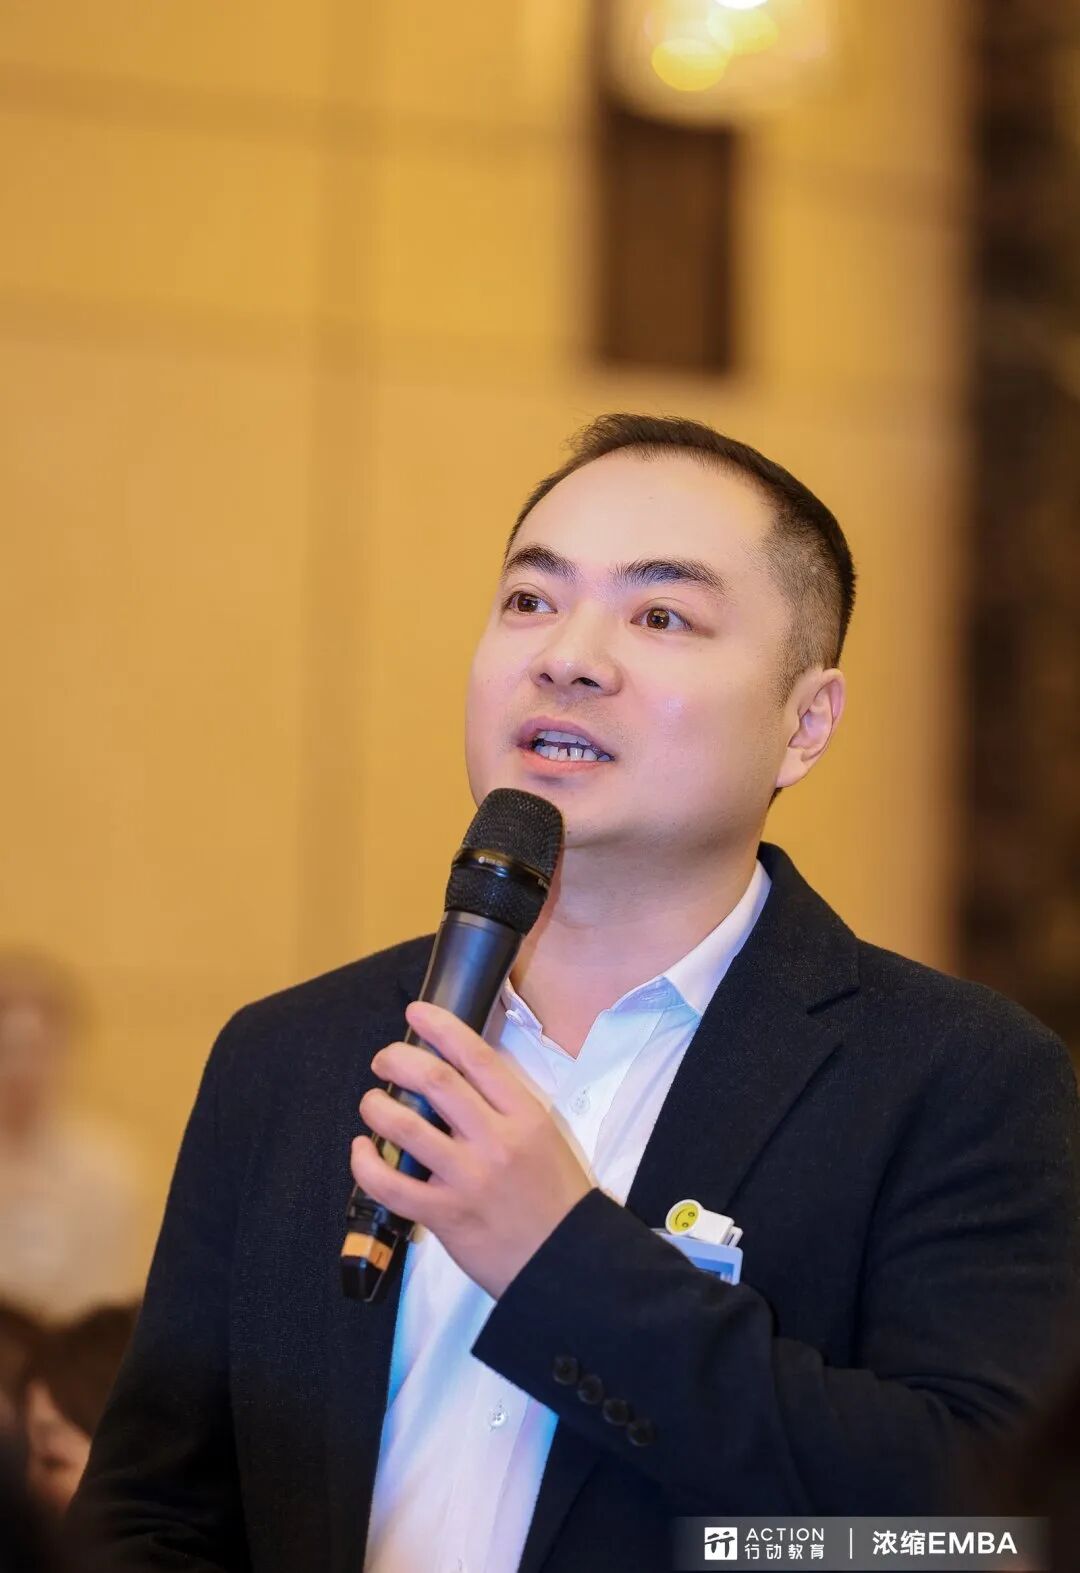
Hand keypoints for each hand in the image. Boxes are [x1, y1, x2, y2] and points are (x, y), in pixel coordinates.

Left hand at [351, 999, 593, 1298]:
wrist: (564, 1259)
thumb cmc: (554, 1196)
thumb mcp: (543, 1135)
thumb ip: (503, 1106)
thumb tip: (457, 1074)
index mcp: (524, 1114)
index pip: (475, 1056)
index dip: (439, 1027)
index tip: (415, 1013)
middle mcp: (496, 1140)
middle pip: (434, 1080)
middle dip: (397, 1060)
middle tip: (384, 1060)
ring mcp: (468, 1178)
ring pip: (405, 1125)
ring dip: (377, 1106)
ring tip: (372, 1102)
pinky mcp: (445, 1215)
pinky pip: (389, 1183)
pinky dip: (364, 1162)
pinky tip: (361, 1149)